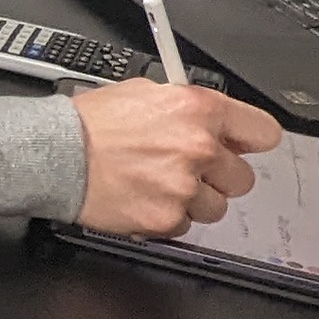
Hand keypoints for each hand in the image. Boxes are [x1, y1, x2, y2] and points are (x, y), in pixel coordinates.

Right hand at [71, 77, 284, 234]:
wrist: (55, 153)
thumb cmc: (90, 122)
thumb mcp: (145, 92)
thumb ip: (188, 108)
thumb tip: (212, 123)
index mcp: (199, 110)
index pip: (263, 132)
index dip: (249, 141)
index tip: (240, 147)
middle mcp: (198, 148)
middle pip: (242, 178)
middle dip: (217, 176)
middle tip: (187, 170)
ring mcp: (183, 187)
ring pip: (215, 207)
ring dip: (192, 200)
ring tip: (157, 185)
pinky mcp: (165, 218)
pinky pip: (184, 226)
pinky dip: (165, 217)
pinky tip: (143, 198)